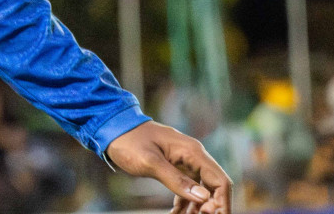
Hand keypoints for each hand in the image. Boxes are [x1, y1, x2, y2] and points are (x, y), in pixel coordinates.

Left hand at [106, 121, 231, 213]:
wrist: (112, 128)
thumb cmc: (129, 141)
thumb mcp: (150, 162)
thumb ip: (176, 179)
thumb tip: (204, 197)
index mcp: (192, 152)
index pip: (220, 181)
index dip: (221, 202)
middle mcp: (193, 156)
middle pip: (214, 187)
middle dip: (210, 207)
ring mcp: (184, 162)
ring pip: (201, 190)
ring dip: (197, 208)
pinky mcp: (174, 167)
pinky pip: (187, 188)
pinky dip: (185, 203)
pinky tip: (177, 213)